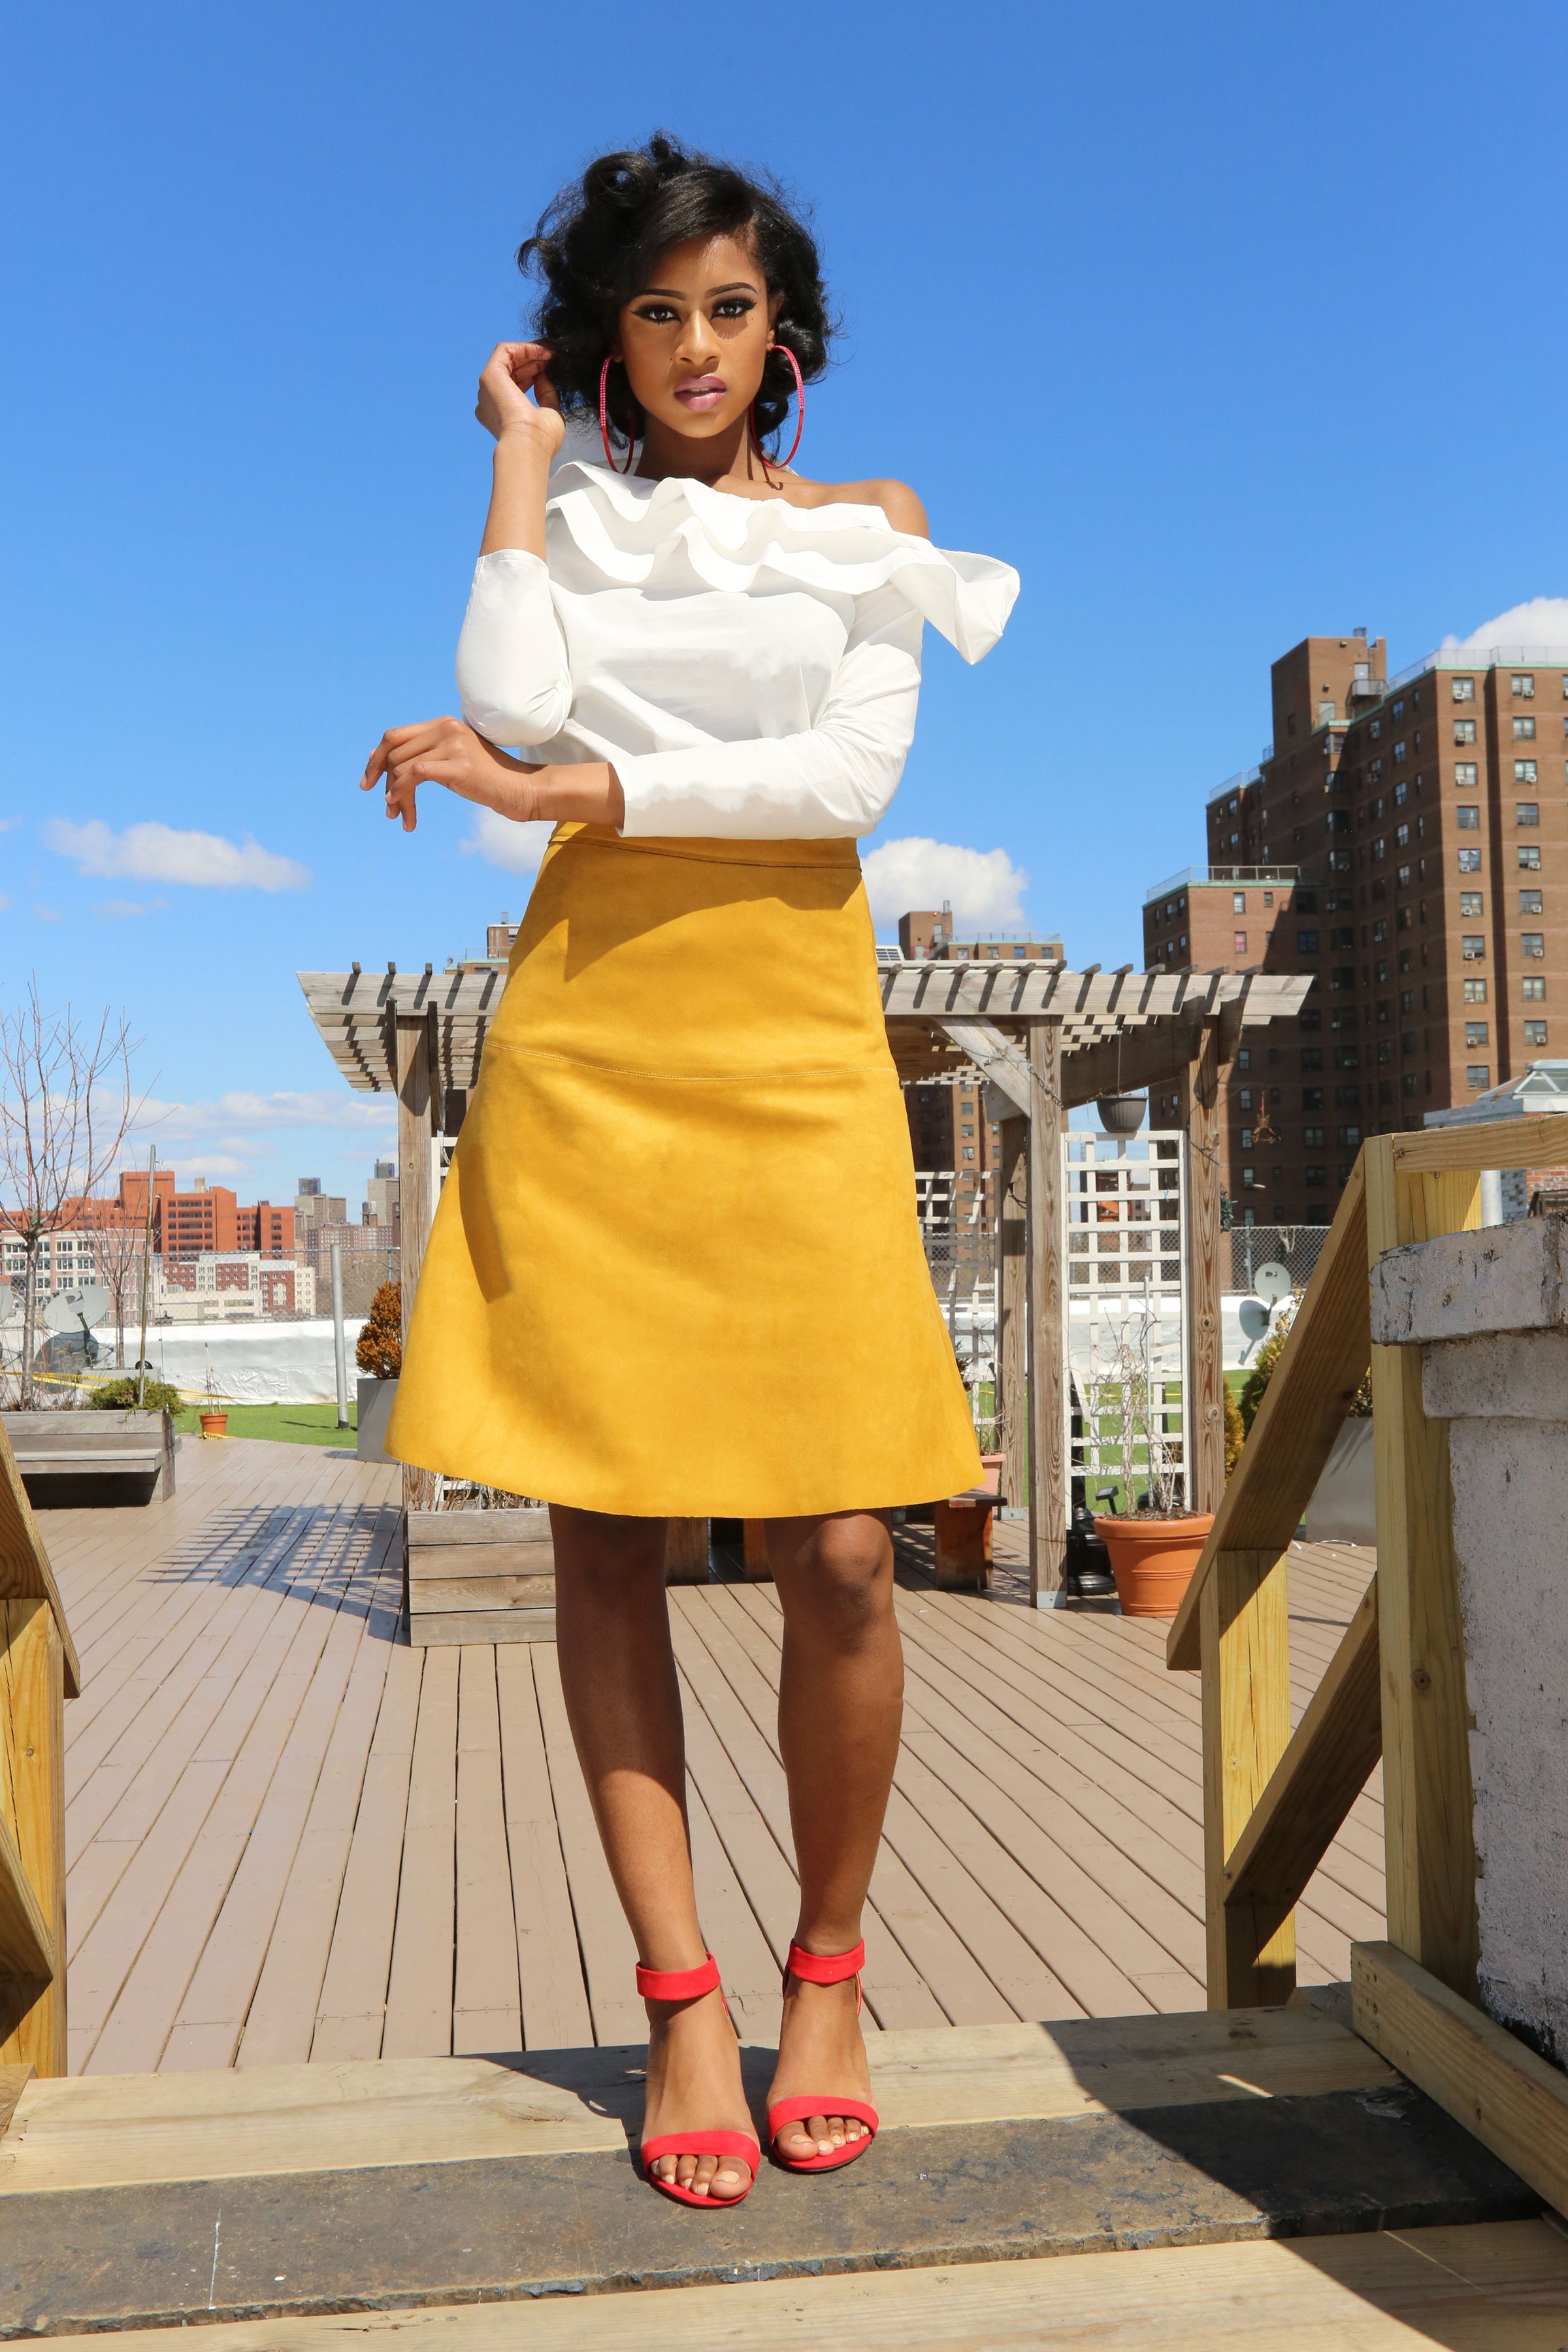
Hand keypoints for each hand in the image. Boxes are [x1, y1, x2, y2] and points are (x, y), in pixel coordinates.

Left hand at [361, 717, 541, 832]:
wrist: (518, 789)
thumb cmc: (484, 779)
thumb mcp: (447, 762)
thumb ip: (419, 755)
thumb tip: (374, 756)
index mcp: (443, 723)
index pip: (394, 736)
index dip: (376, 759)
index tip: (368, 782)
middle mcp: (446, 728)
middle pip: (393, 751)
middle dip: (383, 781)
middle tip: (387, 808)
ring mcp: (453, 744)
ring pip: (402, 767)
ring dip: (395, 796)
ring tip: (399, 816)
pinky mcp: (458, 764)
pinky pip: (414, 775)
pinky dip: (401, 792)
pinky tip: (401, 808)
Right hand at [475, 341, 563, 455]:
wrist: (528, 445)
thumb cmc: (539, 439)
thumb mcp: (548, 413)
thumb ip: (545, 393)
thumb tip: (543, 375)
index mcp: (500, 414)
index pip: (515, 385)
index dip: (533, 372)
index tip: (549, 367)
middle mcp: (490, 401)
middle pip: (511, 371)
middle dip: (532, 361)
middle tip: (551, 357)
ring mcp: (488, 388)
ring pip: (507, 359)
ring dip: (529, 353)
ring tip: (548, 354)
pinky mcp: (489, 376)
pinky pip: (504, 351)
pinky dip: (523, 348)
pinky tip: (540, 351)